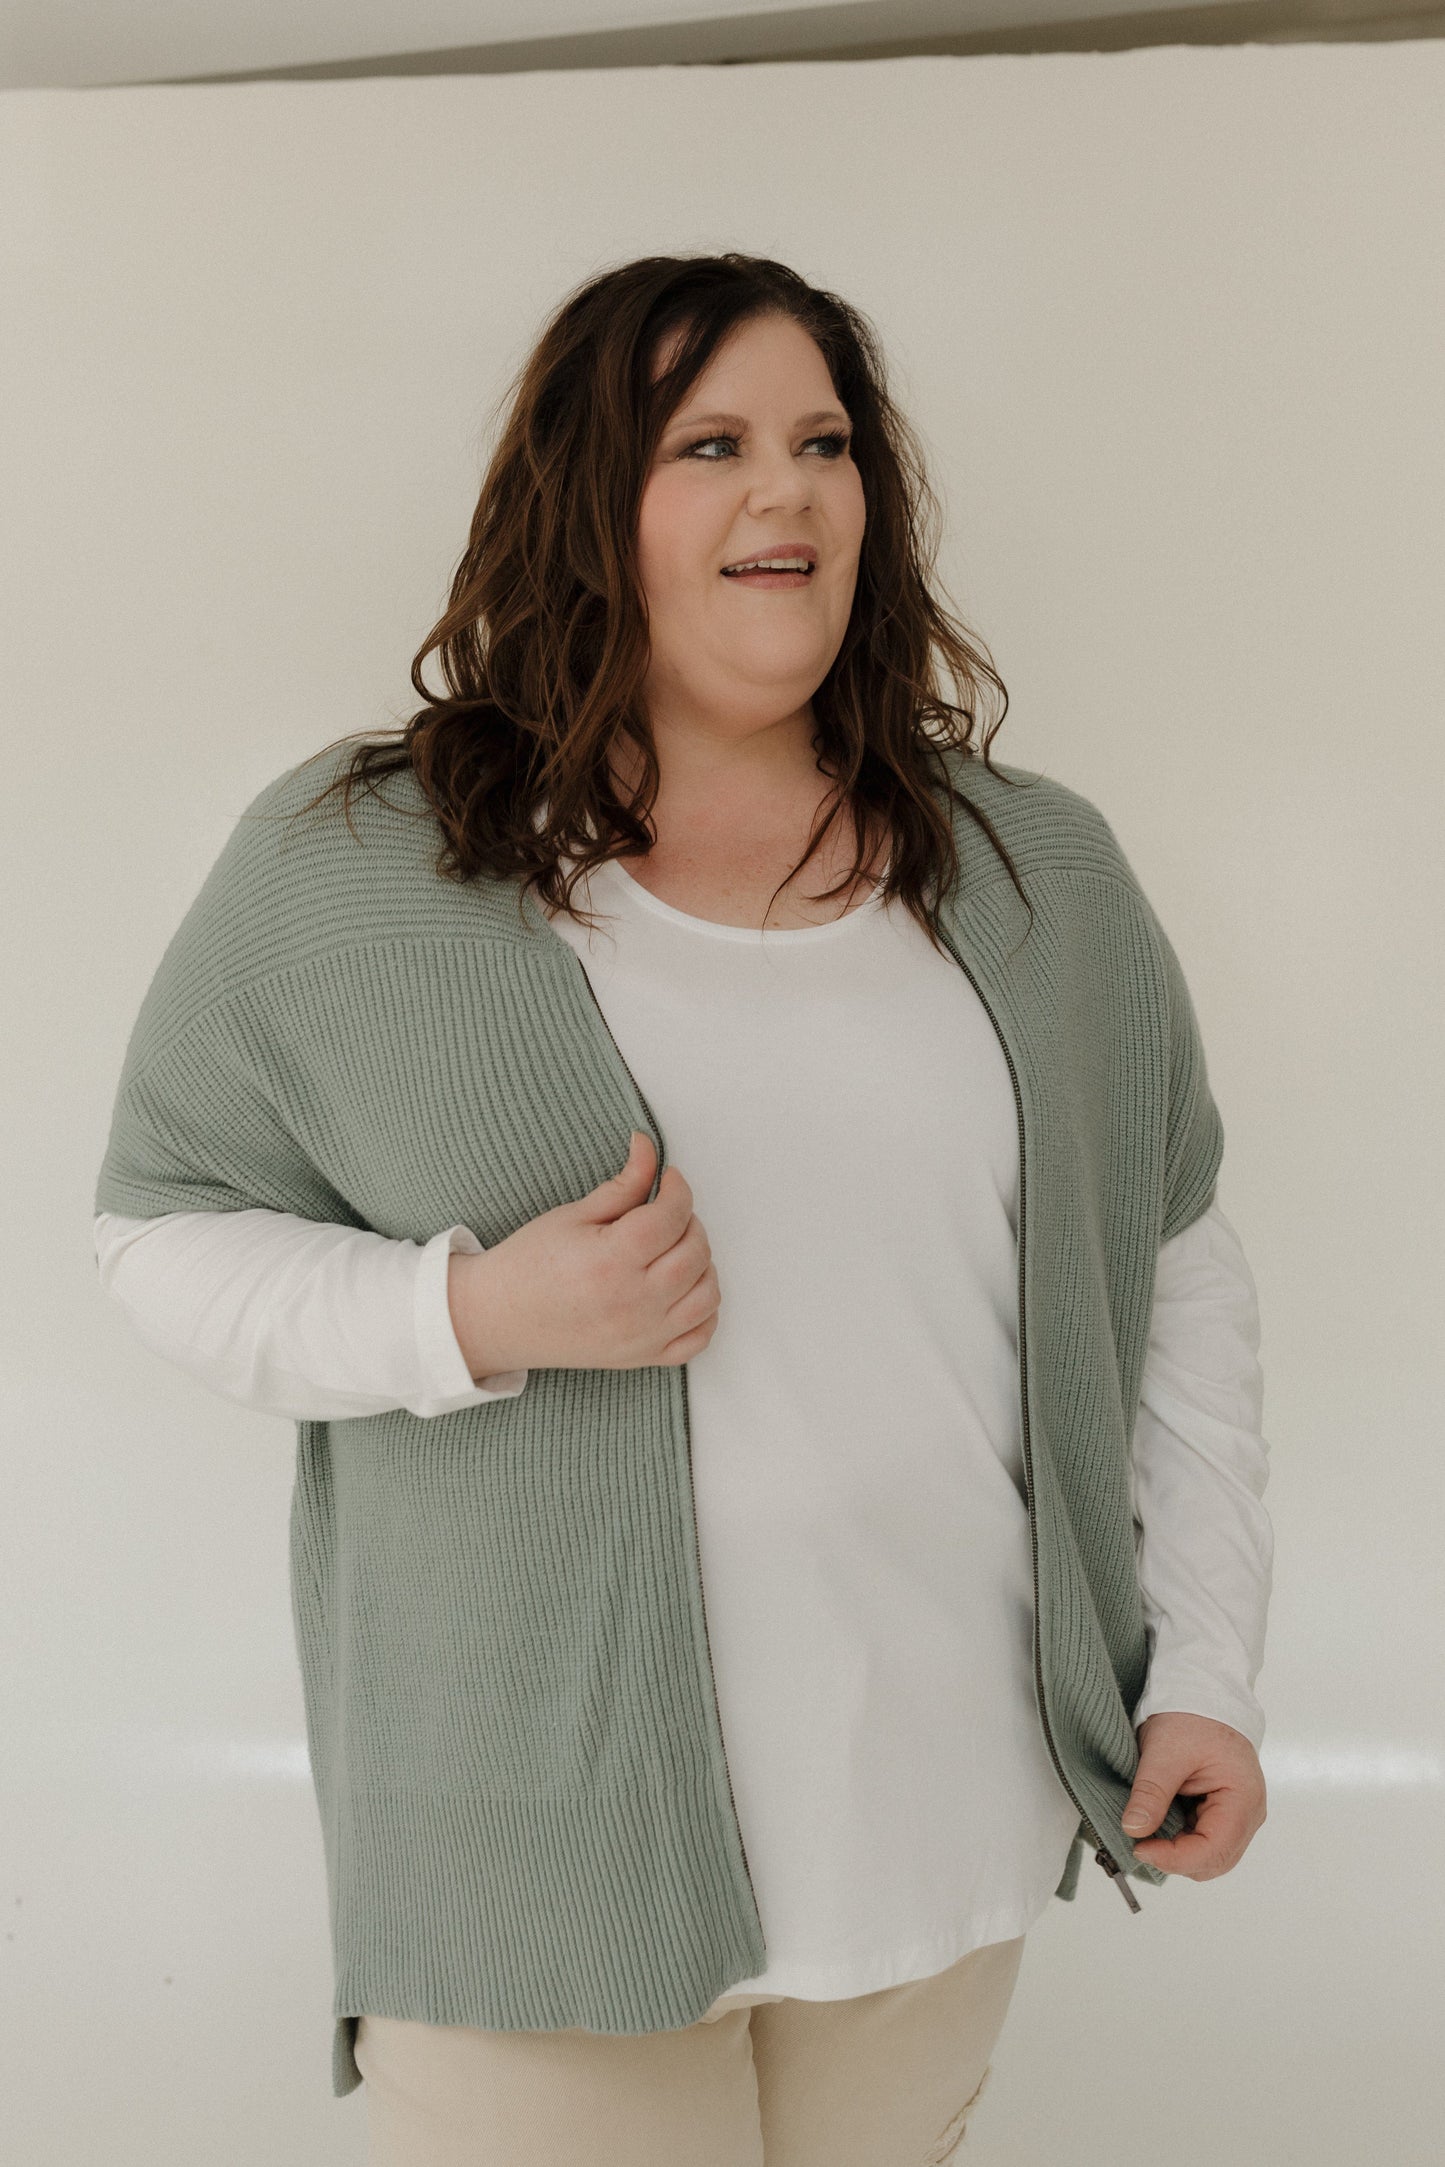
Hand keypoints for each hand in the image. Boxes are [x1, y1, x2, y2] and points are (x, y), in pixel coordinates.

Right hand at [448, 1130, 720, 1374]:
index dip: (678, 1189)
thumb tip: (649, 1146)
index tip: (669, 1179)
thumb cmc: (530, 1264)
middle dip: (690, 1223)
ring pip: (707, 1295)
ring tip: (675, 1249)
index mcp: (610, 1261)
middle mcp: (632, 1302)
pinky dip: (705, 1310)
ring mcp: (642, 1335)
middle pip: (695, 1254)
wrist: (500, 1318)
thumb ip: (623, 1184)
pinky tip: (684, 1288)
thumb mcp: (572, 1215)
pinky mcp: (644, 1357)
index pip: (671, 1217)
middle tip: (668, 1213)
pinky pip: (700, 1337)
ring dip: (702, 1264)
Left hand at [1121, 1711, 1266, 1879]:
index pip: (1213, 1850)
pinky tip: (1159, 1824)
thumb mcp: (1165, 1752)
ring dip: (1177, 1852)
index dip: (1175, 1858)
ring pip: (1208, 1855)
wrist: (1202, 1695)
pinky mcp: (1223, 1812)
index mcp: (1243, 1799)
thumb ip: (1151, 1792)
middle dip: (1176, 1859)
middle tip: (1139, 1842)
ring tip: (1148, 1832)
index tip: (1140, 1848)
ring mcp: (1238, 1815)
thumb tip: (1134, 1830)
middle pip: (1214, 1860)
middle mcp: (1248, 1814)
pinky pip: (1203, 1840)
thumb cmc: (1191, 1717)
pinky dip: (1180, 1840)